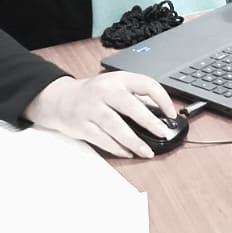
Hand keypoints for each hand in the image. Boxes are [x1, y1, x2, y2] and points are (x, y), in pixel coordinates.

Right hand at [24, 71, 178, 158]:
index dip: (162, 99)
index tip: (171, 113)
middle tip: (163, 133)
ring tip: (147, 151)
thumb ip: (137, 96)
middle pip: (130, 106)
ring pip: (115, 126)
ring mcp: (91, 109)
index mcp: (118, 79)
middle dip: (149, 121)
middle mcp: (104, 91)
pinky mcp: (81, 125)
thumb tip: (160, 111)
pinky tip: (128, 153)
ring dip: (133, 141)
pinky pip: (102, 139)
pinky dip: (116, 148)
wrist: (60, 99)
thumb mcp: (116, 85)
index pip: (146, 84)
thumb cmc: (94, 93)